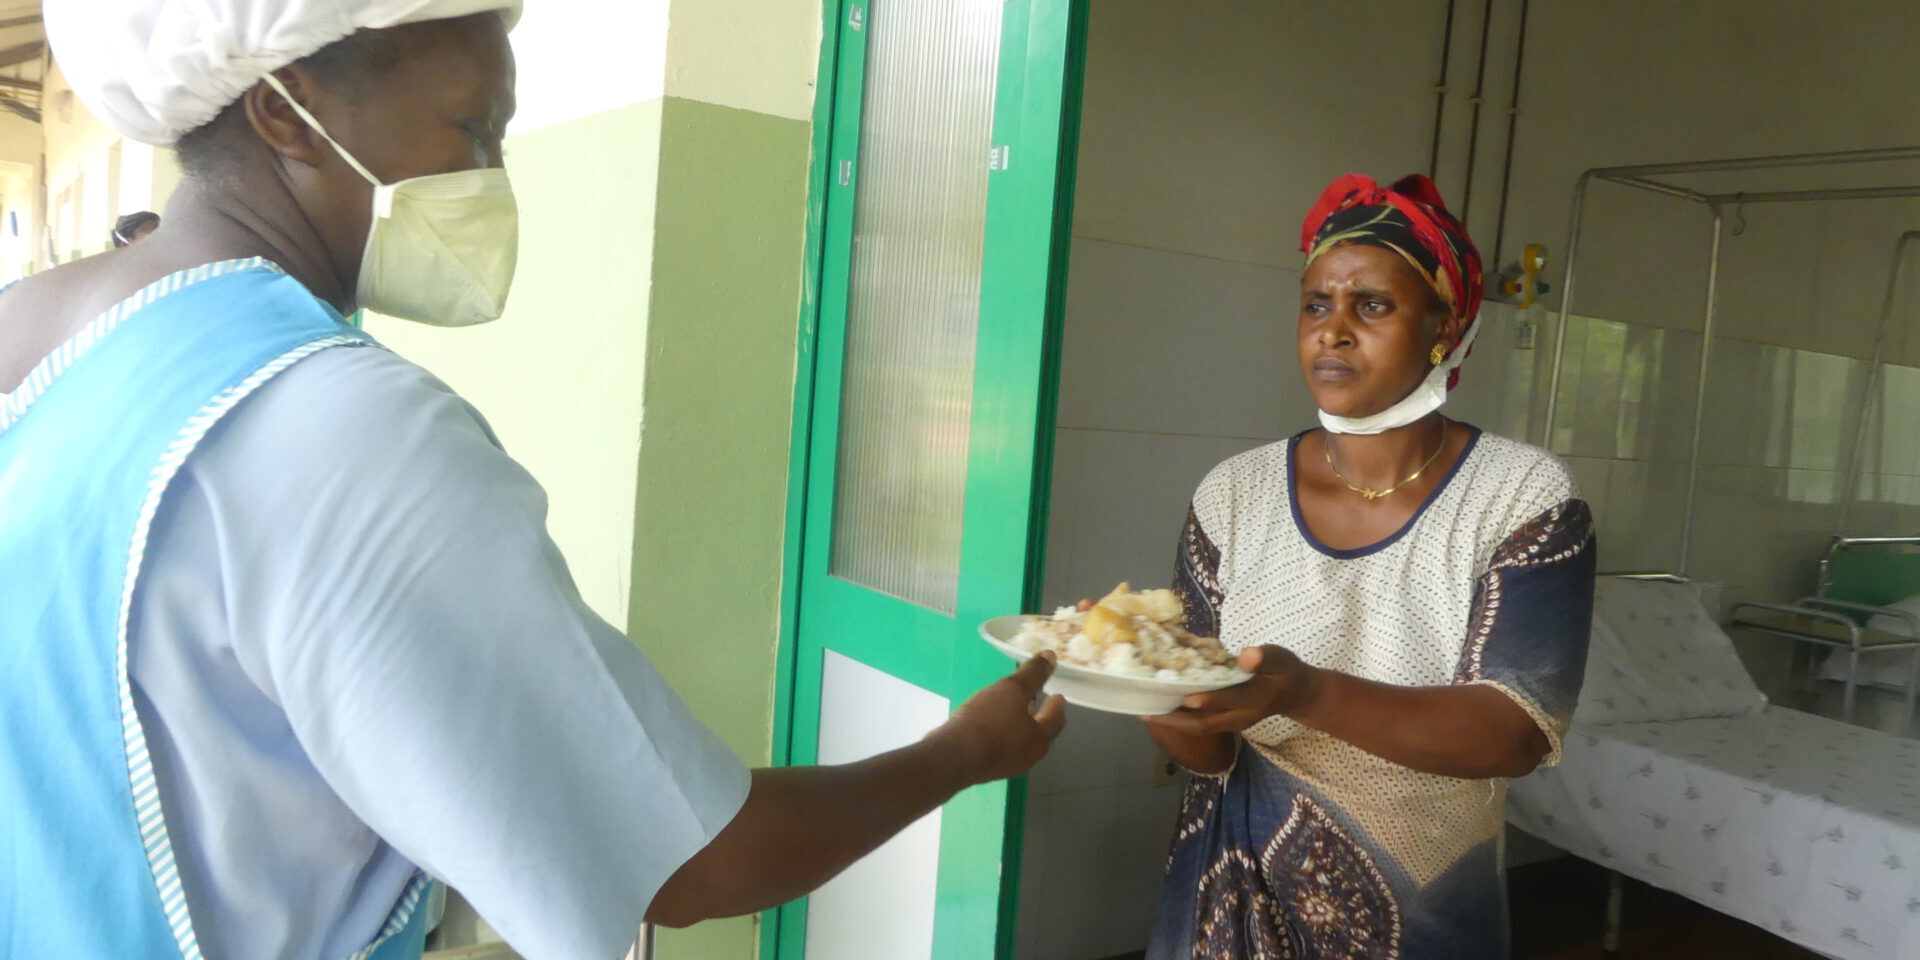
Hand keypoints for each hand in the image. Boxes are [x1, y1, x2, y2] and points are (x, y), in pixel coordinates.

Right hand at [927, 652, 1066, 785]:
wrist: (953, 756)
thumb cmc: (989, 720)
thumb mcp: (1012, 689)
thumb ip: (1033, 674)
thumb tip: (1051, 656)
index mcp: (1040, 739)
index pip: (1057, 720)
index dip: (1057, 706)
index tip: (1058, 696)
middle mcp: (1028, 756)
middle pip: (1039, 732)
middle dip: (1038, 714)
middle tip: (1034, 699)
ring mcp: (1006, 765)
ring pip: (1019, 739)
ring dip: (1019, 723)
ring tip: (1011, 707)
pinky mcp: (985, 768)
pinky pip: (1000, 745)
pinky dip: (1002, 731)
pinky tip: (988, 722)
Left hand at [1150, 645, 1320, 735]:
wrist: (1296, 694)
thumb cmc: (1286, 671)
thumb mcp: (1282, 658)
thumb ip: (1265, 657)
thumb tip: (1245, 656)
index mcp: (1258, 697)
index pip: (1232, 699)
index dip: (1212, 699)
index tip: (1188, 697)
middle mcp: (1242, 716)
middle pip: (1206, 724)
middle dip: (1176, 721)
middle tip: (1148, 712)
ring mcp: (1233, 723)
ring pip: (1199, 728)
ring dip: (1173, 724)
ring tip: (1146, 713)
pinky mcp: (1226, 722)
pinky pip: (1200, 725)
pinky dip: (1179, 720)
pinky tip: (1160, 711)